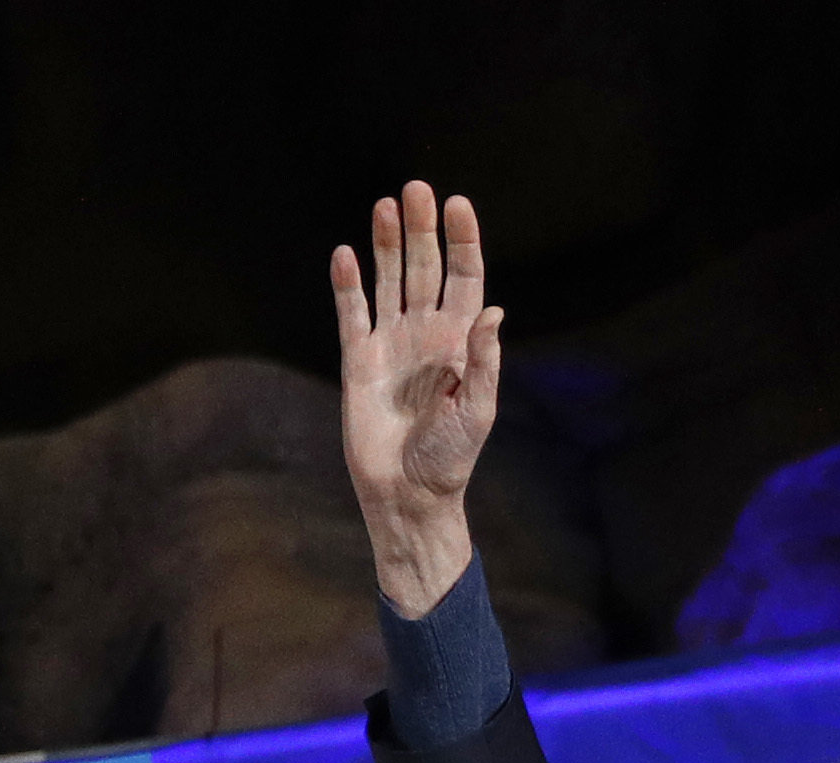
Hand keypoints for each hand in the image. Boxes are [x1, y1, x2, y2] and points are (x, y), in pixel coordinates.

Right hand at [330, 181, 500, 609]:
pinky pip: (352, 315)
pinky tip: (346, 254)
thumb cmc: (450, 458)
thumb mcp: (478, 410)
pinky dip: (348, 286)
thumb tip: (492, 310)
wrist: (408, 495)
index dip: (461, 241)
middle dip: (421, 229)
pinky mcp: (358, 362)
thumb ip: (485, 361)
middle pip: (424, 268)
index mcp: (461, 340)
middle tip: (416, 189)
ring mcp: (391, 344)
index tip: (456, 205)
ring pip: (388, 281)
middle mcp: (426, 333)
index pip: (464, 277)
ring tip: (386, 206)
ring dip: (387, 245)